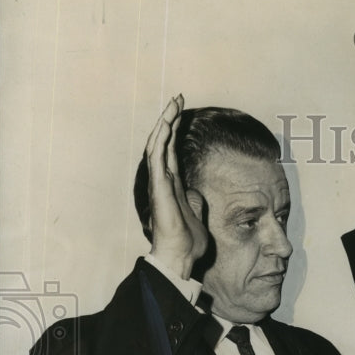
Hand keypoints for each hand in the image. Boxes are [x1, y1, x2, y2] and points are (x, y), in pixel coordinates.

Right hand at [145, 94, 207, 279]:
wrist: (180, 256)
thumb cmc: (187, 241)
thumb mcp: (196, 216)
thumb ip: (195, 202)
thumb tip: (196, 193)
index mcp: (172, 185)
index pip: (171, 152)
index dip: (176, 132)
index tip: (182, 114)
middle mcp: (163, 180)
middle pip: (163, 142)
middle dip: (169, 119)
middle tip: (177, 98)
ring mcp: (159, 182)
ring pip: (158, 144)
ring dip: (165, 122)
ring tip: (173, 102)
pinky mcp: (158, 186)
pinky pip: (157, 155)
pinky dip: (161, 137)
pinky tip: (167, 122)